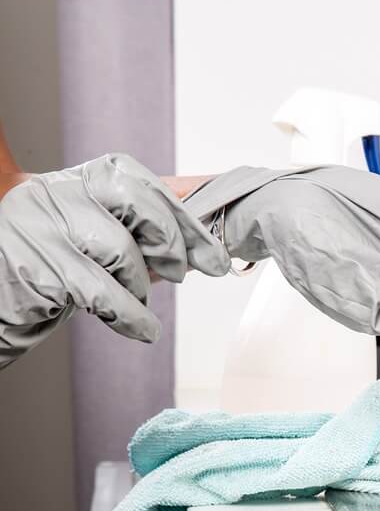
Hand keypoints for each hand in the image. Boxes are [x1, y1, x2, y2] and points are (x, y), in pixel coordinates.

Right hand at [0, 154, 229, 367]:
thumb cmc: (49, 270)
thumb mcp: (92, 240)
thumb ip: (137, 233)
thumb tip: (199, 243)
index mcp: (74, 181)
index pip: (142, 184)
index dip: (184, 220)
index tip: (212, 252)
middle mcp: (55, 195)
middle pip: (138, 204)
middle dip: (172, 242)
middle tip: (181, 273)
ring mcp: (42, 229)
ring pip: (122, 251)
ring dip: (140, 286)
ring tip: (136, 303)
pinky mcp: (35, 269)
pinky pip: (103, 293)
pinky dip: (133, 317)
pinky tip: (144, 330)